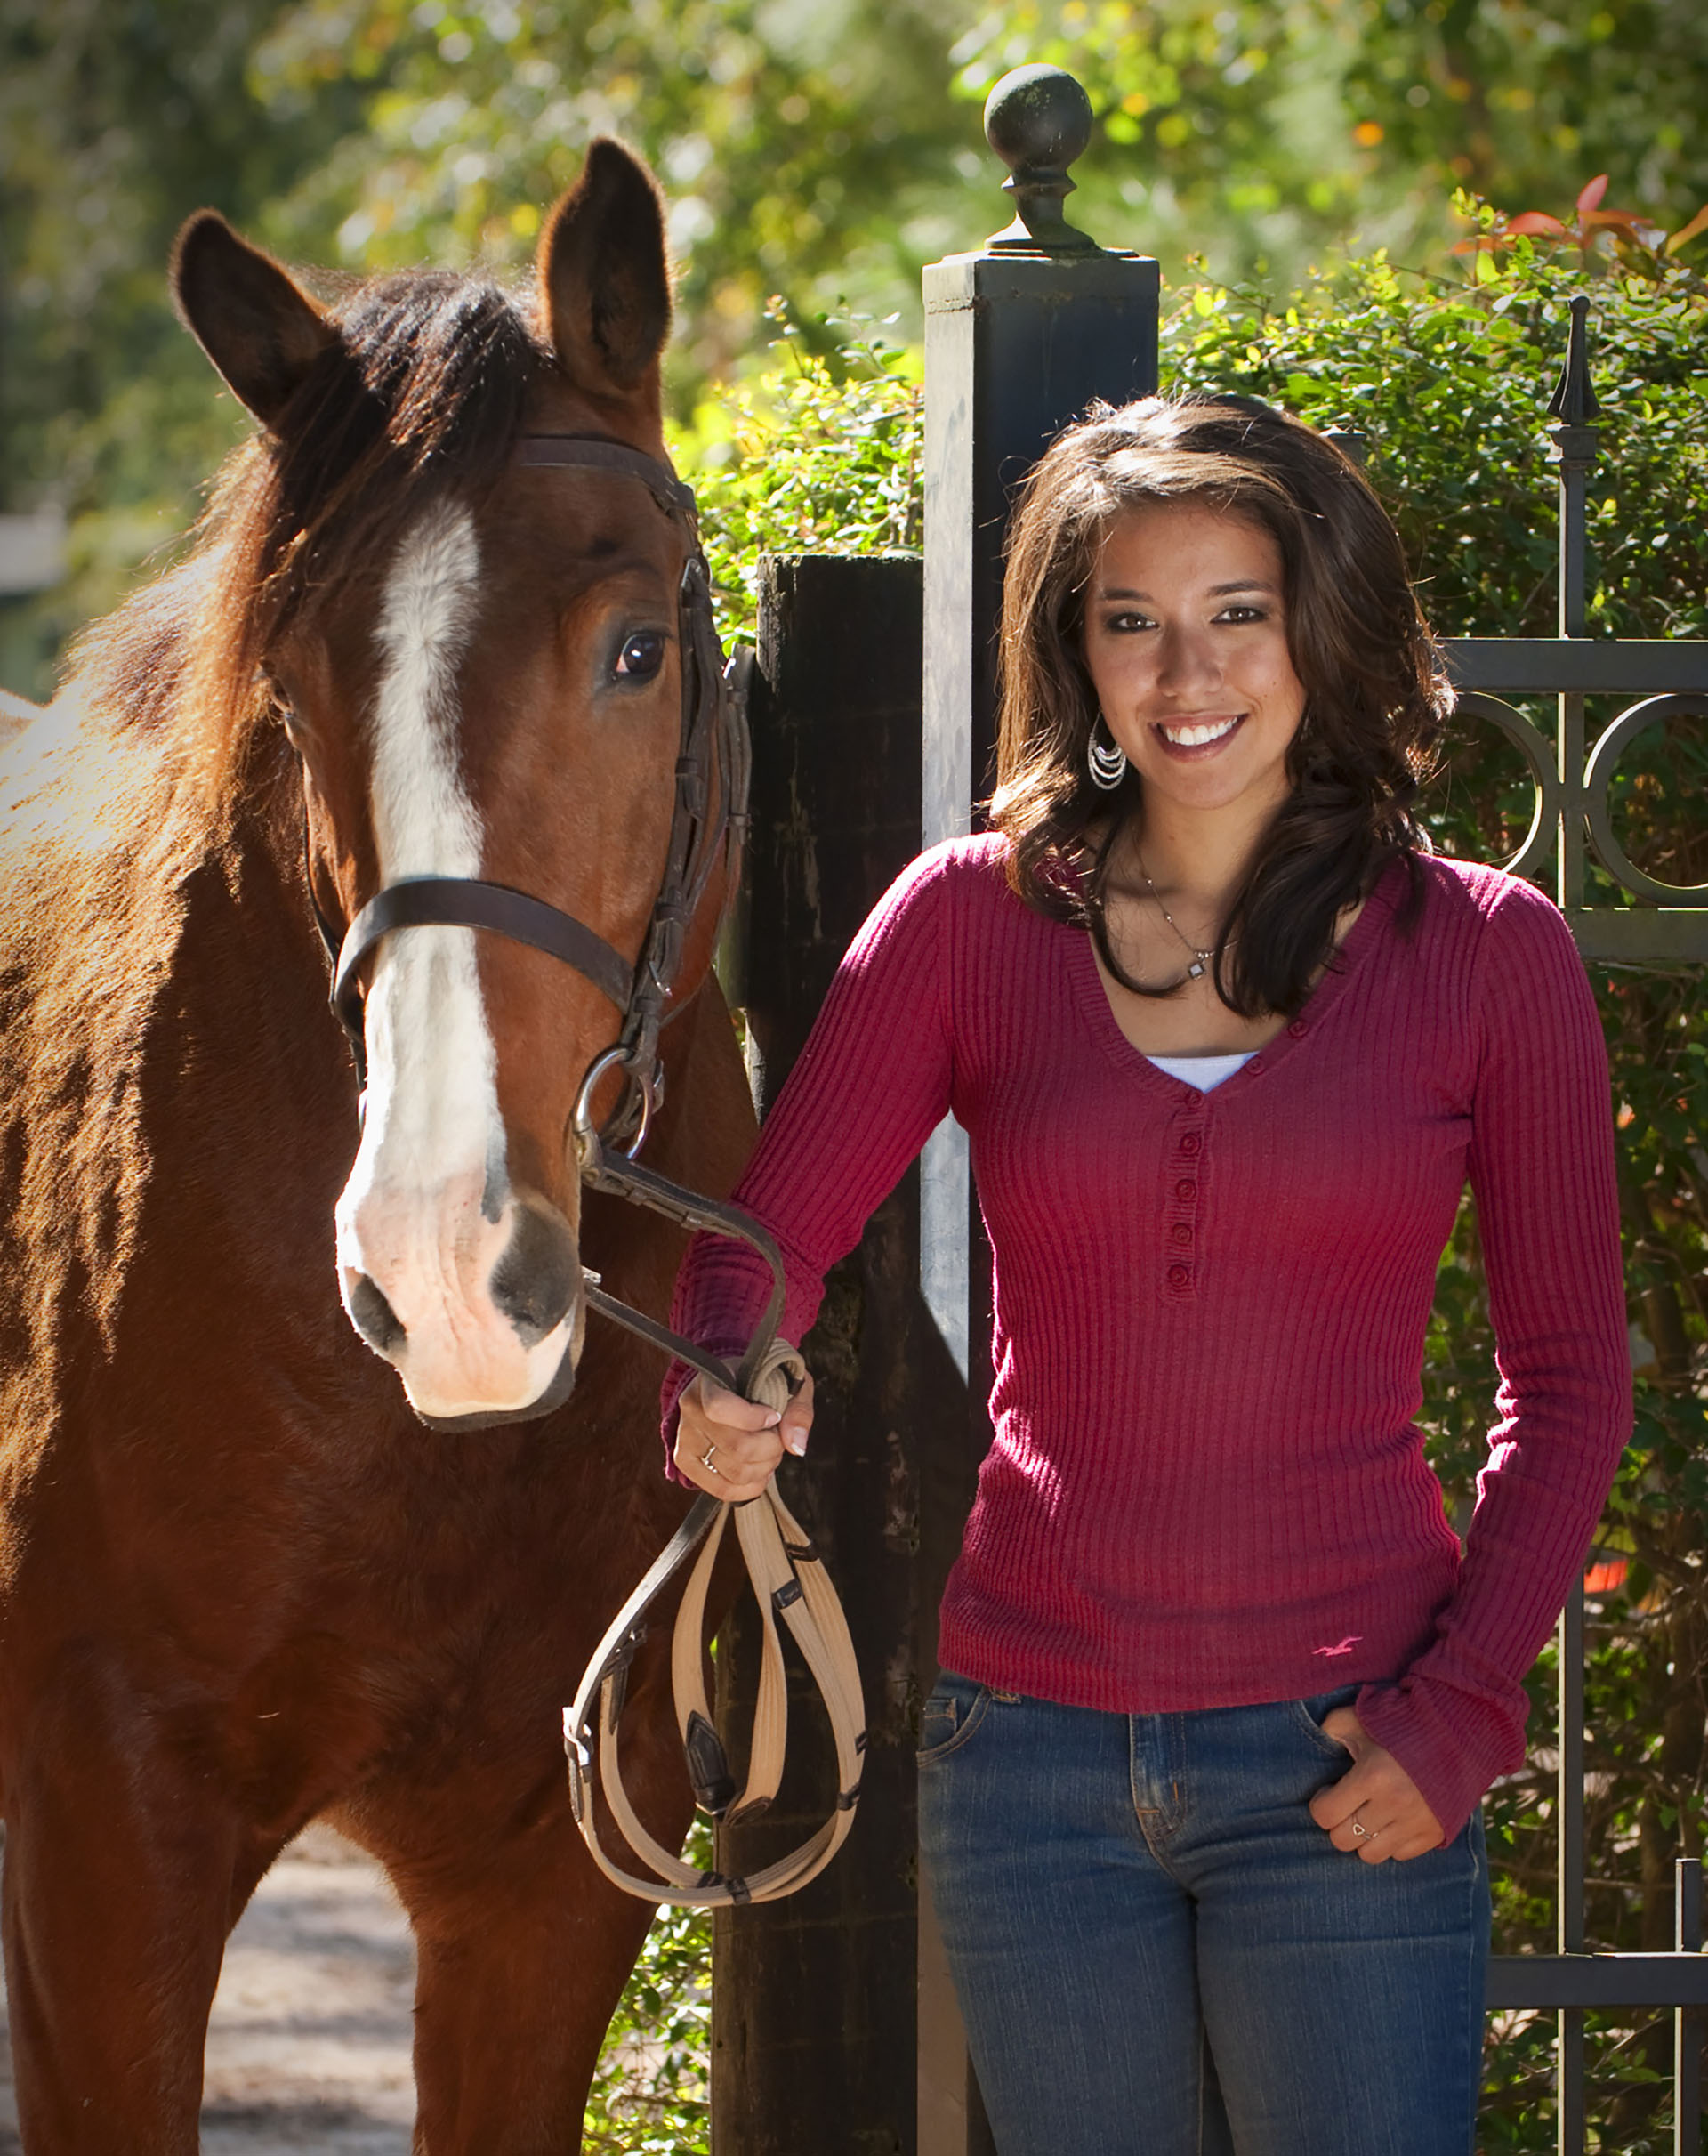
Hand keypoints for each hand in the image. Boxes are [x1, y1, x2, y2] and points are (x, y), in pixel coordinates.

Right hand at [673, 1367, 814, 1502]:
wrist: (730, 1385)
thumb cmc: (760, 1383)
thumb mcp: (786, 1382)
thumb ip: (796, 1410)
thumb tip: (796, 1446)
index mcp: (708, 1381)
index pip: (719, 1408)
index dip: (753, 1419)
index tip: (774, 1416)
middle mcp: (691, 1409)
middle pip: (736, 1447)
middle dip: (770, 1448)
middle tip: (779, 1439)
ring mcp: (685, 1437)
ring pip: (733, 1472)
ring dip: (763, 1469)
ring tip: (770, 1454)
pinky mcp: (686, 1461)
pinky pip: (721, 1489)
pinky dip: (749, 1488)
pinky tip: (760, 1473)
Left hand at [1307, 1708, 1445, 1863]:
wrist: (1460, 1730)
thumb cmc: (1403, 1721)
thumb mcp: (1359, 1715)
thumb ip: (1331, 1729)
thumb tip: (1319, 1744)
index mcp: (1372, 1776)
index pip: (1325, 1814)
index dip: (1321, 1803)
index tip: (1329, 1790)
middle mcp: (1394, 1805)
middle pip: (1343, 1840)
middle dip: (1338, 1822)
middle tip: (1347, 1804)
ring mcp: (1416, 1823)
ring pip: (1370, 1855)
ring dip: (1363, 1838)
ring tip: (1368, 1814)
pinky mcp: (1435, 1834)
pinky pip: (1399, 1856)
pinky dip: (1390, 1842)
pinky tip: (1391, 1819)